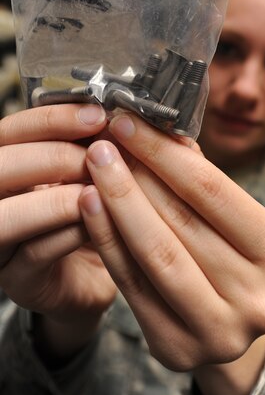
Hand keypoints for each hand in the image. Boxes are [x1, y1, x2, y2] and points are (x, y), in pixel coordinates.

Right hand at [0, 104, 116, 342]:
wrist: (105, 272)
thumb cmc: (99, 212)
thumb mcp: (96, 170)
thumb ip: (96, 144)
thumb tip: (121, 114)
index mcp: (9, 165)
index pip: (10, 131)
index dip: (51, 119)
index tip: (96, 115)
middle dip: (53, 157)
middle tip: (98, 157)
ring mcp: (0, 243)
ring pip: (7, 215)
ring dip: (59, 198)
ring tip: (100, 191)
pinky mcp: (20, 280)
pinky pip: (36, 253)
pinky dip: (73, 232)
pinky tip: (102, 222)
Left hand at [79, 113, 264, 371]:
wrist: (230, 323)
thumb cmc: (230, 256)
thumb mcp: (230, 217)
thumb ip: (199, 178)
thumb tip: (156, 131)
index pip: (212, 190)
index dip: (163, 153)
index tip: (127, 123)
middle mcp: (257, 298)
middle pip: (181, 220)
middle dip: (135, 173)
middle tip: (103, 142)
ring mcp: (219, 331)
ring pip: (155, 253)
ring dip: (117, 202)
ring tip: (94, 168)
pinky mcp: (177, 349)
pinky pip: (132, 285)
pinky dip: (107, 240)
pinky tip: (89, 207)